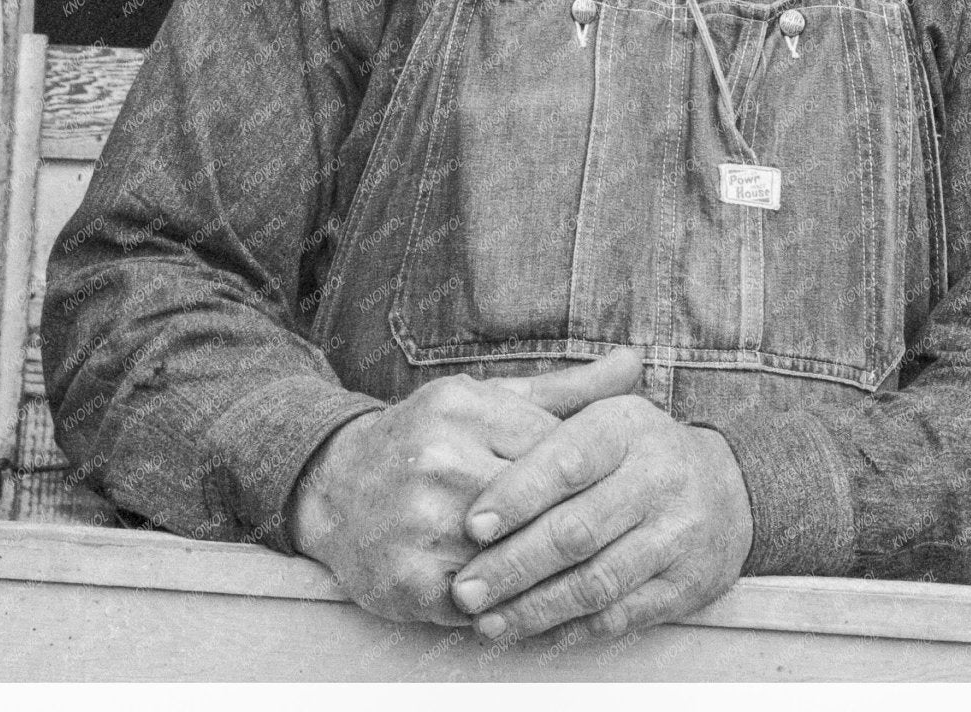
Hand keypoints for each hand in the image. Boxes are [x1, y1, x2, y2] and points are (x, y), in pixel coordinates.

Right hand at [286, 347, 644, 625]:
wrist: (336, 486)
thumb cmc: (428, 438)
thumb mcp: (489, 399)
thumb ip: (566, 390)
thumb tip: (635, 362)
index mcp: (461, 407)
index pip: (555, 449)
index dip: (586, 479)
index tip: (608, 494)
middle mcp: (438, 458)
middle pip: (539, 508)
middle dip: (573, 529)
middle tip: (606, 543)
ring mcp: (420, 522)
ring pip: (515, 560)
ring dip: (546, 574)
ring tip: (576, 576)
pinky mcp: (408, 580)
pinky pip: (482, 605)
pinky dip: (509, 607)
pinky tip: (527, 601)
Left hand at [448, 391, 752, 645]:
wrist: (728, 488)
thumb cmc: (639, 449)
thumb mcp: (603, 410)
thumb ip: (545, 407)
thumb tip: (479, 403)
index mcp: (627, 427)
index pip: (567, 462)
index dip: (517, 495)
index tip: (472, 524)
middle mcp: (656, 479)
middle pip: (578, 530)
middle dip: (514, 565)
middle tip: (466, 588)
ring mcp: (674, 536)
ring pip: (597, 581)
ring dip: (536, 607)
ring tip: (489, 619)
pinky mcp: (685, 585)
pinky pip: (621, 615)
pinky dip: (572, 629)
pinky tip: (534, 632)